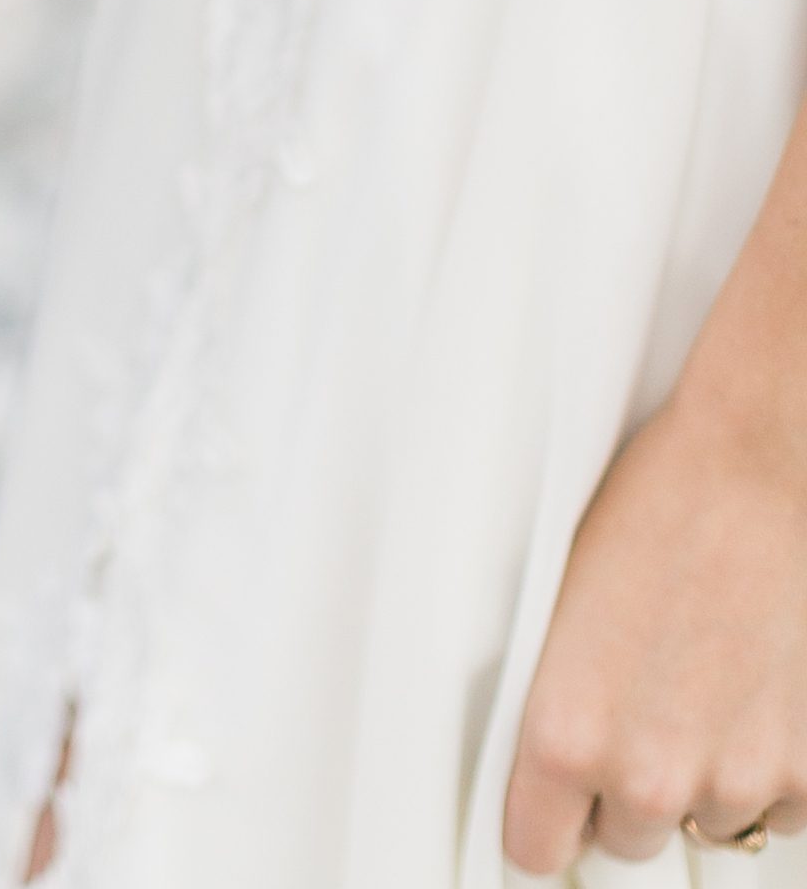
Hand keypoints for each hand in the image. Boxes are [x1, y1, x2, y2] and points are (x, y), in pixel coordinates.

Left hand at [503, 382, 806, 869]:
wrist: (754, 466)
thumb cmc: (654, 509)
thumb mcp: (562, 607)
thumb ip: (554, 706)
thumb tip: (541, 767)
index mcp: (566, 735)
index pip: (535, 849)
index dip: (546, 821)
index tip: (556, 802)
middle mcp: (648, 777)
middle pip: (626, 838)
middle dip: (628, 787)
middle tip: (642, 706)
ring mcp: (735, 781)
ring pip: (707, 823)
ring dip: (704, 774)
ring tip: (703, 680)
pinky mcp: (806, 771)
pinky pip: (778, 808)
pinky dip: (769, 767)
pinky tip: (755, 690)